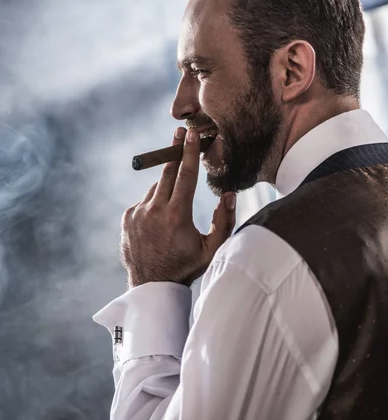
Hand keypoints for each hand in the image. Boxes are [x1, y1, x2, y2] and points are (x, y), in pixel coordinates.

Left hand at [120, 127, 236, 286]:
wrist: (151, 286)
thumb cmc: (185, 267)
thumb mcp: (211, 249)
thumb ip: (224, 221)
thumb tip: (230, 194)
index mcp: (177, 215)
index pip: (185, 175)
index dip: (189, 152)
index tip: (190, 134)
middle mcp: (154, 210)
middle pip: (168, 172)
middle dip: (175, 152)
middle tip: (180, 133)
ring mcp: (138, 213)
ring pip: (156, 188)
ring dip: (167, 189)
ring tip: (173, 211)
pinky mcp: (127, 217)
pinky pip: (144, 202)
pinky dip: (153, 204)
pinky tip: (159, 223)